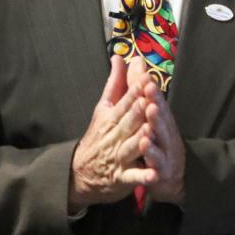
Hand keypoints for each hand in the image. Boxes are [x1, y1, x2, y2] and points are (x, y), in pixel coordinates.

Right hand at [68, 56, 155, 213]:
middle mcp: (114, 135)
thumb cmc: (99, 135)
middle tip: (148, 99)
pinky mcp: (122, 177)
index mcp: (111, 117)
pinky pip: (133, 177)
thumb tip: (119, 56)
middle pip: (127, 122)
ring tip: (149, 132)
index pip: (124, 101)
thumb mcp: (104, 107)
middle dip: (137, 111)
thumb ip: (115, 83)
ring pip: (130, 147)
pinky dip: (142, 177)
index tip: (147, 78)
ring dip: (139, 140)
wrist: (81, 172)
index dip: (135, 91)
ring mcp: (118, 156)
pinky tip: (153, 175)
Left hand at [128, 58, 185, 204]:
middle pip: (161, 122)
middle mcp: (166, 135)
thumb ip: (137, 87)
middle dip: (156, 110)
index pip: (157, 103)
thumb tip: (135, 58)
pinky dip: (152, 166)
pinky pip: (155, 170)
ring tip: (147, 129)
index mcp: (161, 120)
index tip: (147, 80)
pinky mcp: (161, 174)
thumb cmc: (156, 140)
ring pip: (160, 145)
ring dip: (155, 136)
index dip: (153, 93)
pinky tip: (149, 163)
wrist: (168, 179)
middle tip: (149, 100)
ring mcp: (165, 155)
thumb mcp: (148, 112)